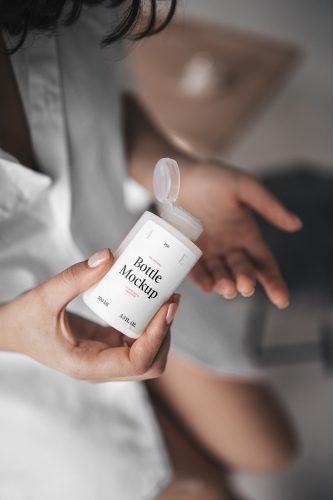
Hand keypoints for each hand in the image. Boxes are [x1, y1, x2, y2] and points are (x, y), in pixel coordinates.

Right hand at [0, 249, 178, 380]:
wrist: (12, 329)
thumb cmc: (24, 319)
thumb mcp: (45, 296)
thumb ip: (75, 277)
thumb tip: (108, 257)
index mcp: (88, 365)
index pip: (137, 362)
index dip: (158, 336)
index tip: (167, 307)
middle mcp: (102, 367)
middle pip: (151, 363)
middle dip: (165, 333)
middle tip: (170, 300)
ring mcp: (106, 358)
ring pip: (148, 354)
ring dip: (161, 329)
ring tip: (165, 297)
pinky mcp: (107, 345)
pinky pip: (136, 340)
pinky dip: (149, 323)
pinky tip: (149, 299)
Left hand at [181, 161, 301, 307]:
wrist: (177, 176)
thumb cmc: (213, 178)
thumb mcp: (244, 186)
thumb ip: (268, 205)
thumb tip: (296, 224)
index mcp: (246, 235)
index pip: (264, 263)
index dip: (274, 282)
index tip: (282, 300)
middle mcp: (229, 247)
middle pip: (243, 271)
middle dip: (246, 281)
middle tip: (245, 286)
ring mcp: (208, 252)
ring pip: (220, 275)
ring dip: (225, 284)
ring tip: (227, 288)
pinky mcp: (187, 252)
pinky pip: (195, 270)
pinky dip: (202, 280)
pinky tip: (208, 286)